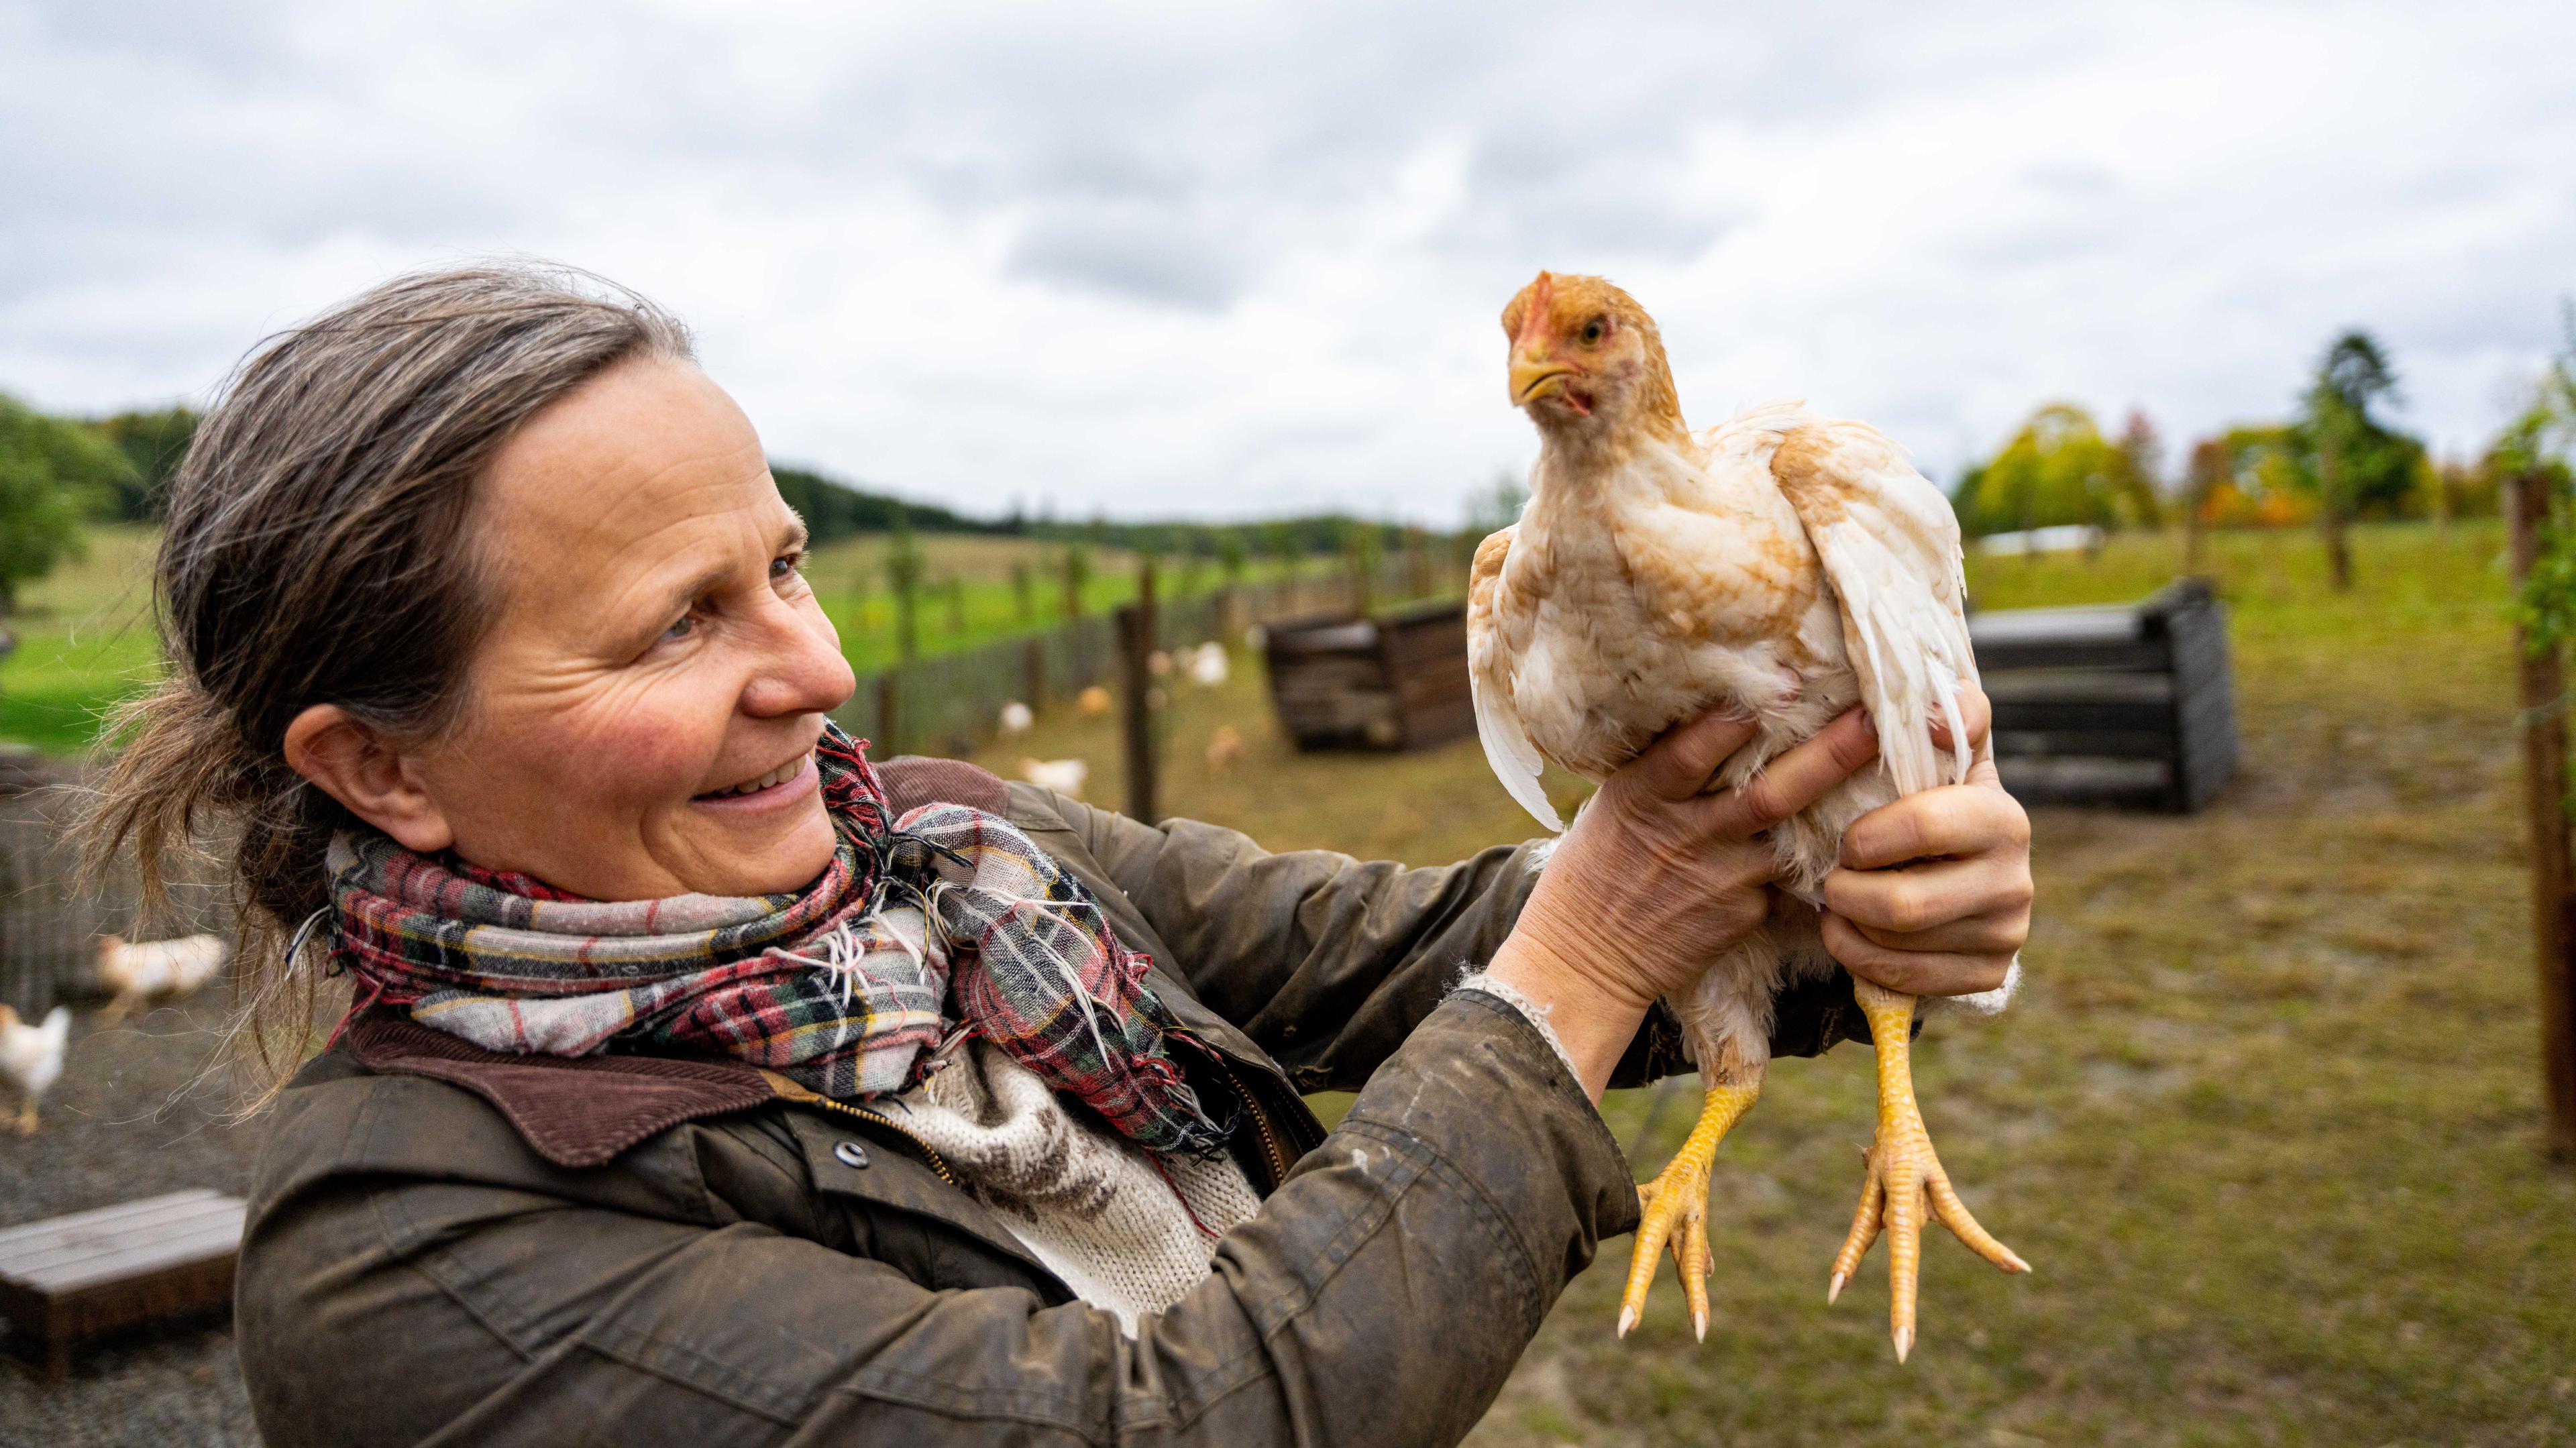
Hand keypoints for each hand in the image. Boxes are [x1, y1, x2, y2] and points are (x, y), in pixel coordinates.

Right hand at [1488, 705, 1880, 1096]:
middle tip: (1874, 720)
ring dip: (1841, 809)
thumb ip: (1669, 764)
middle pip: (1771, 793)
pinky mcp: (1744, 915)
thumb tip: (1728, 709)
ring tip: (1890, 776)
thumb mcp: (1621, 799)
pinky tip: (1854, 841)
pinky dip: (1818, 859)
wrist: (1586, 954)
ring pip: (1792, 837)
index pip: (1695, 748)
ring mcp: (1721, 877)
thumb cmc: (1602, 860)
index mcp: (1647, 794)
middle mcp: (1687, 832)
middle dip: (1827, 755)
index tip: (1791, 681)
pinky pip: (1790, 879)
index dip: (1741, 717)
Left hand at [1819, 687, 2031, 997]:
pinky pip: (1906, 980)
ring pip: (1899, 946)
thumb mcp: (1944, 756)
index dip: (1867, 838)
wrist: (1968, 870)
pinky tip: (1851, 934)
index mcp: (2002, 818)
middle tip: (1831, 878)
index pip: (1924, 827)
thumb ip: (1948, 717)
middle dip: (1848, 892)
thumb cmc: (1936, 802)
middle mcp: (2016, 881)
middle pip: (1905, 905)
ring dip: (1848, 926)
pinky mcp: (1989, 975)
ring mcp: (2007, 934)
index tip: (1848, 839)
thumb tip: (1940, 705)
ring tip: (1838, 902)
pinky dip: (1861, 959)